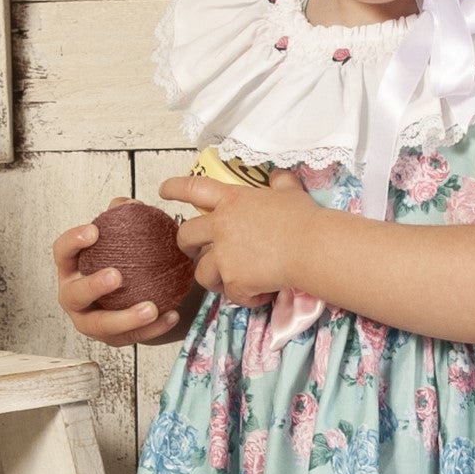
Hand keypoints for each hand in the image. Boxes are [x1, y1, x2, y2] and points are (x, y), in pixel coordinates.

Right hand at [53, 196, 189, 346]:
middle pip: (74, 294)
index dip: (73, 242)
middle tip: (117, 276)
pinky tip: (171, 316)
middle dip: (92, 286)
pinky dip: (152, 329)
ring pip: (101, 325)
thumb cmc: (126, 262)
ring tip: (150, 308)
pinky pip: (131, 337)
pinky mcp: (112, 339)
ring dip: (125, 318)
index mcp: (72, 268)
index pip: (62, 252)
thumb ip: (124, 221)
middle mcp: (74, 296)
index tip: (94, 231)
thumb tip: (127, 204)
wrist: (141, 294)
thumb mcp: (124, 241)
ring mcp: (90, 321)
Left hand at [159, 167, 312, 307]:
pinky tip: (263, 294)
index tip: (163, 191)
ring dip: (215, 279)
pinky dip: (246, 297)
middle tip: (195, 252)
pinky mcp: (234, 280)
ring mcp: (224, 255)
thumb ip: (280, 184)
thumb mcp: (290, 193)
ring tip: (234, 283)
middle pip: (185, 236)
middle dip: (186, 246)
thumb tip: (278, 176)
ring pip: (202, 273)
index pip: (194, 189)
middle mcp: (221, 226)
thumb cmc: (304, 218)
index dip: (174, 188)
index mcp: (232, 200)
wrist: (311, 247)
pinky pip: (231, 294)